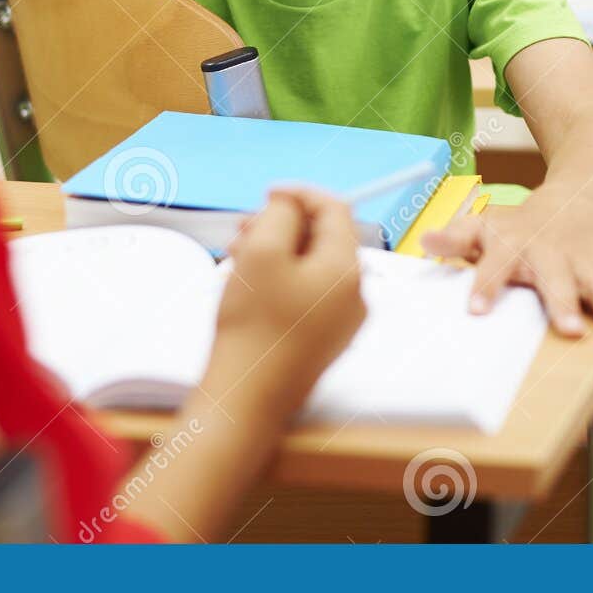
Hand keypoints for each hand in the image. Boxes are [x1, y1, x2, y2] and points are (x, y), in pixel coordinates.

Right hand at [208, 189, 365, 416]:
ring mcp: (341, 322)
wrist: (247, 399)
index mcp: (348, 270)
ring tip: (237, 255)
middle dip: (284, 225)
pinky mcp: (323, 341)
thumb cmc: (254, 325)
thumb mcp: (262, 252)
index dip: (301, 194)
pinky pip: (307, 294)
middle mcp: (354, 296)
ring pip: (312, 266)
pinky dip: (281, 278)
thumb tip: (291, 204)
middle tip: (243, 227)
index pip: (335, 210)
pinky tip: (249, 283)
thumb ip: (281, 215)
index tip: (267, 193)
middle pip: (324, 239)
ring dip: (277, 251)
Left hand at [421, 202, 592, 336]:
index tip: (478, 311)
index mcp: (512, 244)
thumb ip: (457, 238)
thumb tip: (425, 240)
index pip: (495, 266)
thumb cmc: (518, 225)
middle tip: (570, 331)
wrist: (573, 198)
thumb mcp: (484, 226)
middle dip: (564, 303)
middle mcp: (548, 250)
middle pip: (555, 278)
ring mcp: (581, 257)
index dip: (487, 286)